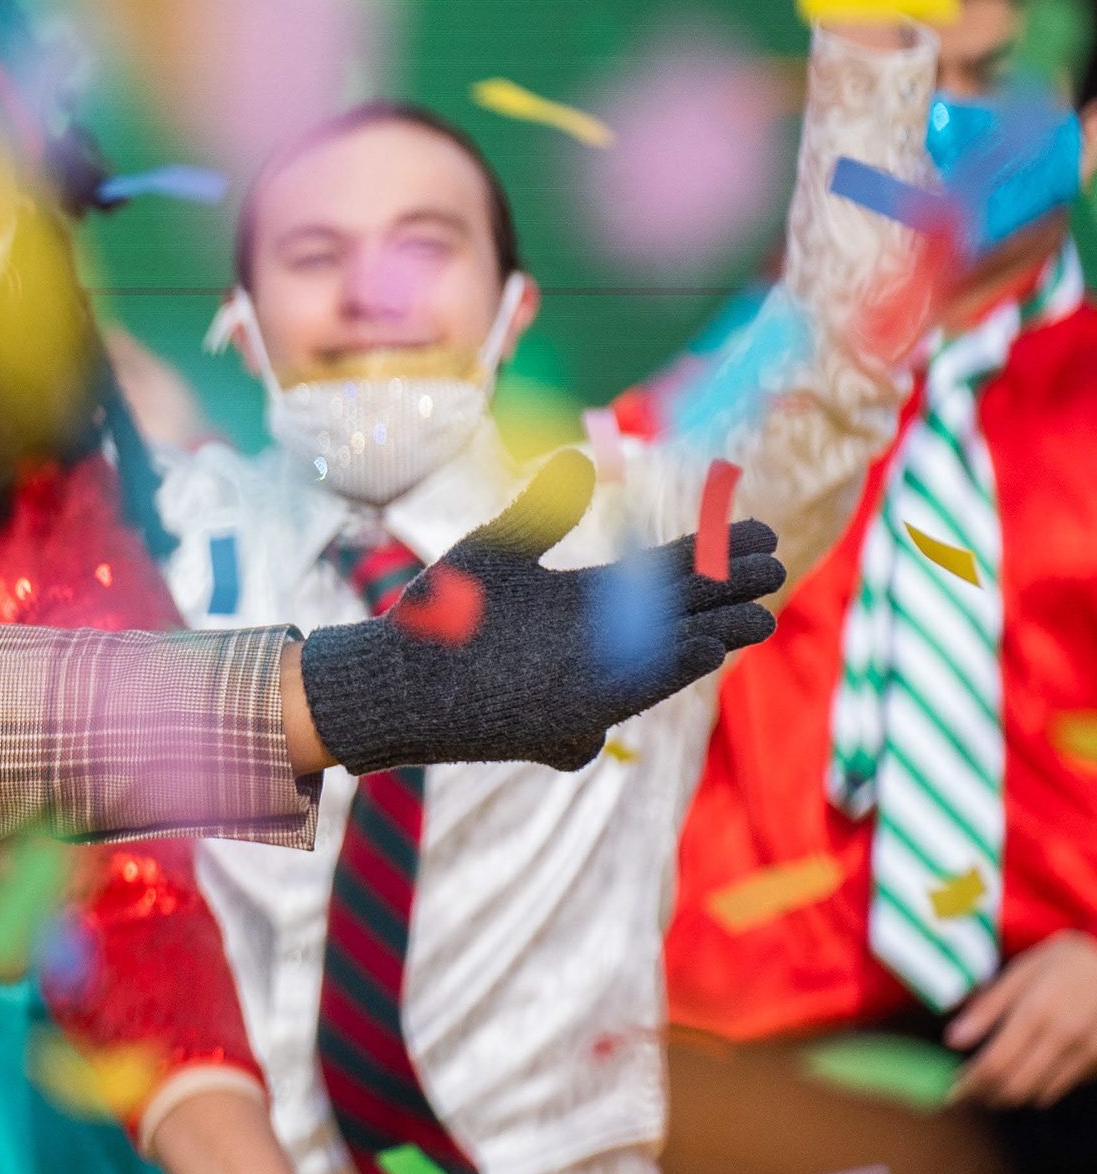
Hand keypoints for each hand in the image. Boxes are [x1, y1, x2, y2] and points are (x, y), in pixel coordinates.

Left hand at [296, 453, 786, 776]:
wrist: (398, 674)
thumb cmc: (443, 613)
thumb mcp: (501, 549)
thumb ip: (545, 509)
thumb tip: (584, 457)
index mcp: (591, 601)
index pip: (667, 574)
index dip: (714, 554)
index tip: (762, 534)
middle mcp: (602, 641)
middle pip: (682, 612)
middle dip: (728, 593)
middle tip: (775, 569)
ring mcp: (593, 680)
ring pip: (670, 656)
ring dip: (715, 635)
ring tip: (759, 616)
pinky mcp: (576, 715)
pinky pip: (634, 692)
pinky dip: (669, 670)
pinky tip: (704, 647)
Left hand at [947, 929, 1096, 1106]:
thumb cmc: (1063, 964)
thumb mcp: (1020, 972)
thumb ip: (987, 1007)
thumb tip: (953, 1040)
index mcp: (1037, 1012)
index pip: (995, 1065)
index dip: (969, 1084)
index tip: (952, 1090)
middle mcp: (1064, 1038)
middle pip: (1016, 1088)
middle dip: (986, 1096)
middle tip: (967, 1091)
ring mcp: (1087, 1054)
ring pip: (1039, 1095)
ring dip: (1011, 1095)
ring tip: (993, 1080)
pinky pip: (1062, 1088)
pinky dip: (1038, 1087)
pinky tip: (1028, 1069)